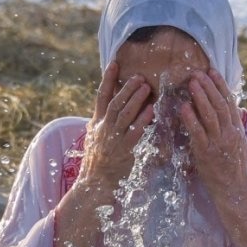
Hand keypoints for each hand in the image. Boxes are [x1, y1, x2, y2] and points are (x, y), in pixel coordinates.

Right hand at [79, 61, 153, 196]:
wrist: (95, 182)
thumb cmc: (98, 159)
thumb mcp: (95, 136)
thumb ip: (102, 121)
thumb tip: (108, 106)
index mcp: (97, 122)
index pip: (101, 96)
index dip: (107, 79)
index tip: (114, 64)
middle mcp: (104, 128)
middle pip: (115, 103)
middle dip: (127, 88)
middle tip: (139, 76)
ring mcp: (113, 139)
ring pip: (124, 114)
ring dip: (136, 99)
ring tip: (146, 87)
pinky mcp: (124, 150)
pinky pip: (134, 132)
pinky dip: (142, 120)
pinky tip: (151, 111)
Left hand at [181, 69, 246, 246]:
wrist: (236, 192)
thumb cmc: (234, 170)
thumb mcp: (238, 145)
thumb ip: (231, 128)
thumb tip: (227, 112)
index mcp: (237, 130)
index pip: (229, 102)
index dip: (221, 86)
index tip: (212, 71)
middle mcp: (230, 134)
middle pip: (219, 105)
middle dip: (209, 87)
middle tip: (198, 72)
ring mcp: (218, 143)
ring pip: (210, 115)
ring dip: (200, 97)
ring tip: (191, 82)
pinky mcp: (207, 153)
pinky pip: (198, 133)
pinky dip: (191, 119)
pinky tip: (184, 107)